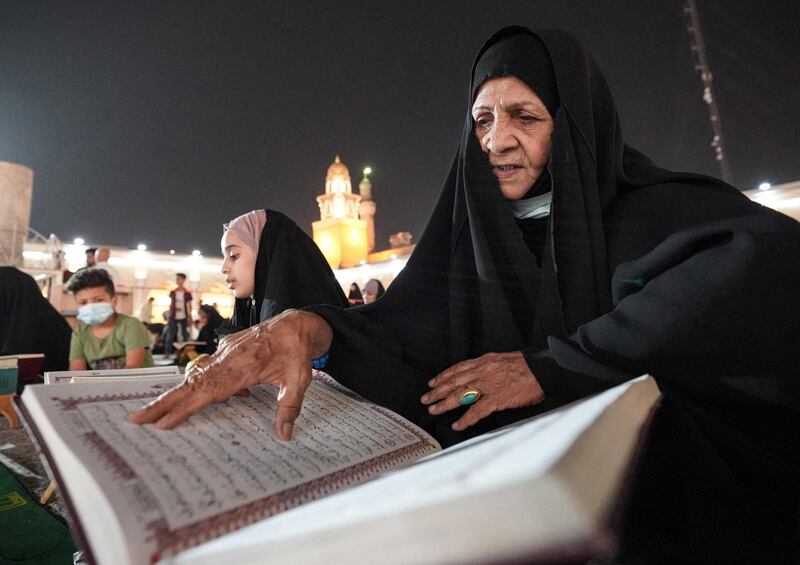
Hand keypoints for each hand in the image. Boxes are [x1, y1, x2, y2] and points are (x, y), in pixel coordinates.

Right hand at [128, 310, 332, 440]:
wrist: (296, 322)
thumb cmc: (297, 351)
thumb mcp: (300, 379)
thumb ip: (290, 406)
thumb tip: (284, 435)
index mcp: (245, 367)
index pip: (209, 391)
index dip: (185, 408)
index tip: (163, 422)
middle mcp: (229, 359)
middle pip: (191, 384)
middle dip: (164, 402)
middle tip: (137, 419)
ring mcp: (224, 353)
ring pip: (193, 375)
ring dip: (174, 394)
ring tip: (152, 412)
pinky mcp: (225, 350)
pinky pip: (204, 369)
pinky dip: (192, 383)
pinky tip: (192, 395)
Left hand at [420, 352, 543, 431]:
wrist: (543, 369)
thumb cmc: (527, 365)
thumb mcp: (503, 359)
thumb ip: (488, 367)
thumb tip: (478, 374)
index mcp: (484, 362)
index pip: (458, 369)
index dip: (443, 376)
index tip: (433, 382)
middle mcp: (482, 372)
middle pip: (454, 382)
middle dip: (438, 391)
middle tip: (426, 398)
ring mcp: (489, 386)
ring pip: (460, 395)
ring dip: (445, 403)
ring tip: (433, 410)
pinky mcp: (498, 399)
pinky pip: (477, 411)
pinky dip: (466, 419)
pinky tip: (457, 425)